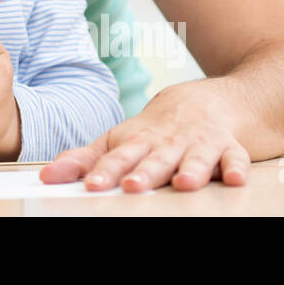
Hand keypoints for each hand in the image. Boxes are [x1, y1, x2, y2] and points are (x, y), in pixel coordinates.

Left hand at [38, 79, 250, 191]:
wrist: (210, 98)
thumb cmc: (158, 128)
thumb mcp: (120, 139)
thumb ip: (86, 159)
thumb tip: (47, 177)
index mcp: (139, 140)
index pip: (119, 156)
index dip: (105, 171)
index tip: (91, 185)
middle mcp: (169, 141)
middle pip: (156, 157)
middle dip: (145, 172)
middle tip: (132, 185)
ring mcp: (200, 143)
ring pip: (196, 157)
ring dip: (191, 169)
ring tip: (184, 183)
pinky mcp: (230, 148)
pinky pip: (236, 157)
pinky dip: (236, 167)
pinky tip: (234, 179)